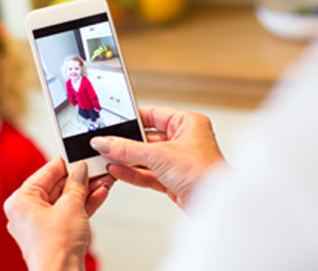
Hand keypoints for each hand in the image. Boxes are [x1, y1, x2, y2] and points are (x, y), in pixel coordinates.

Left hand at [4, 158, 114, 270]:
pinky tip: (99, 194)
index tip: (80, 156)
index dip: (66, 163)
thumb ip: (77, 184)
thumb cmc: (55, 248)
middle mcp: (26, 212)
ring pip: (65, 200)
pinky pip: (68, 213)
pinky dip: (83, 205)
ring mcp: (39, 225)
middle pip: (56, 186)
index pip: (45, 172)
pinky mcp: (53, 236)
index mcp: (20, 201)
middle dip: (79, 178)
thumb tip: (81, 170)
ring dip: (85, 190)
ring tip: (103, 179)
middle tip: (96, 168)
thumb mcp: (71, 206)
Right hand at [90, 106, 224, 207]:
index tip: (114, 122)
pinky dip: (132, 173)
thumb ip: (127, 149)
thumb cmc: (203, 172)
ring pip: (146, 157)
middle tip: (107, 144)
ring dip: (126, 160)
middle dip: (126, 143)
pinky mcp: (172, 180)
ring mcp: (178, 161)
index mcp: (188, 124)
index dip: (133, 119)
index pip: (154, 115)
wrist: (214, 204)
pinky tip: (117, 170)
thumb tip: (105, 143)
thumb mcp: (158, 155)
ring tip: (107, 158)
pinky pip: (147, 173)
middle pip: (147, 138)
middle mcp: (184, 141)